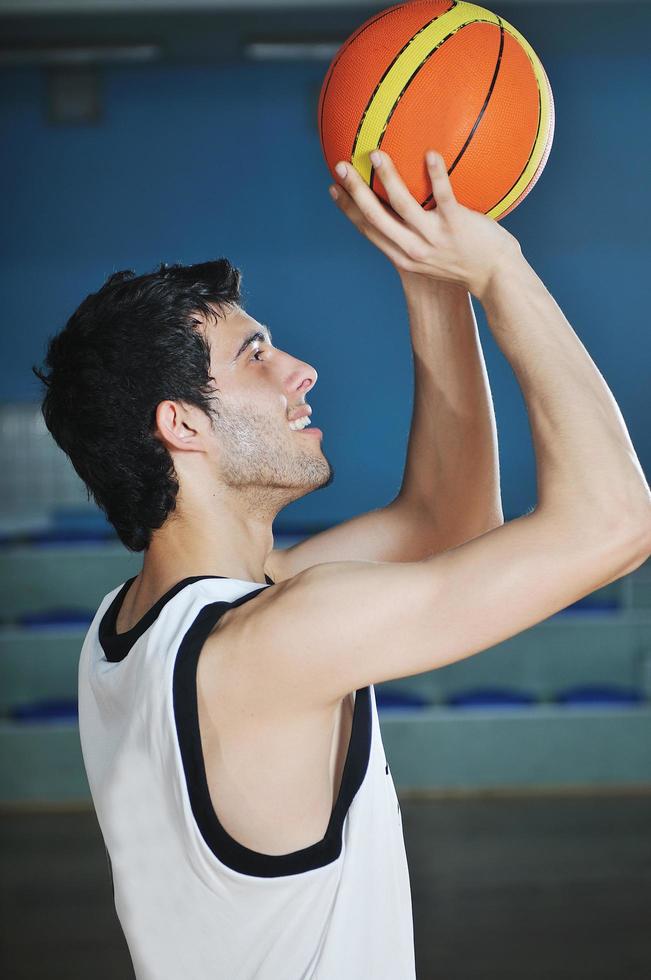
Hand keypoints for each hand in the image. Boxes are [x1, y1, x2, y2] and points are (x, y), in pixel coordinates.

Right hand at [329, 149, 521, 299]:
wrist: (496, 279)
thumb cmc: (468, 264)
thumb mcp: (434, 259)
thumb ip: (418, 238)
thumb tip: (409, 211)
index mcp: (404, 256)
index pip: (369, 230)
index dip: (348, 209)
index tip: (334, 189)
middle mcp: (414, 249)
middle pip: (376, 216)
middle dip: (355, 191)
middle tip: (341, 166)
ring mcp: (434, 237)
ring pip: (402, 204)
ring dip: (387, 177)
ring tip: (375, 154)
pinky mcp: (456, 224)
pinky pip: (443, 195)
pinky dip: (435, 174)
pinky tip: (430, 153)